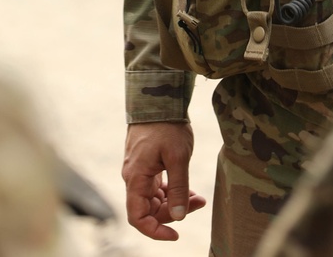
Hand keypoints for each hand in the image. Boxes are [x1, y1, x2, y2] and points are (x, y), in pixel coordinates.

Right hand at [123, 121, 205, 240]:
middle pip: (149, 209)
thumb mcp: (178, 158)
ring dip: (175, 201)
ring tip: (198, 197)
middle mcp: (133, 177)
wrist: (160, 98)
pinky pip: (157, 186)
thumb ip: (178, 189)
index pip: (137, 217)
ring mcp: (140, 170)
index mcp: (136, 178)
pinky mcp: (147, 164)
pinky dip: (172, 190)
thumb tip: (178, 217)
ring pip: (155, 198)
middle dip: (173, 213)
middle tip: (198, 203)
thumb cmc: (167, 125)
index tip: (175, 234)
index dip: (155, 231)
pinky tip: (189, 189)